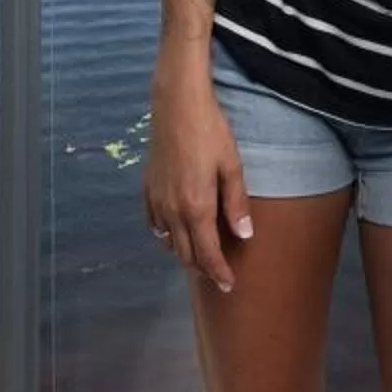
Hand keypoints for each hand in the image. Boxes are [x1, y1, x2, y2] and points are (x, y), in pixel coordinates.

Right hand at [144, 57, 251, 292]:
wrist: (176, 106)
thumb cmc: (210, 132)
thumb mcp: (232, 166)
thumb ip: (237, 203)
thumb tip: (245, 235)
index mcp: (196, 207)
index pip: (207, 254)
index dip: (218, 273)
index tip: (229, 285)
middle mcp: (172, 211)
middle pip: (186, 254)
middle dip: (203, 268)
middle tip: (219, 276)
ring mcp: (156, 201)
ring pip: (168, 242)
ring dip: (185, 254)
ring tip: (201, 258)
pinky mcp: (147, 190)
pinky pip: (155, 225)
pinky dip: (167, 237)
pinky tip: (177, 233)